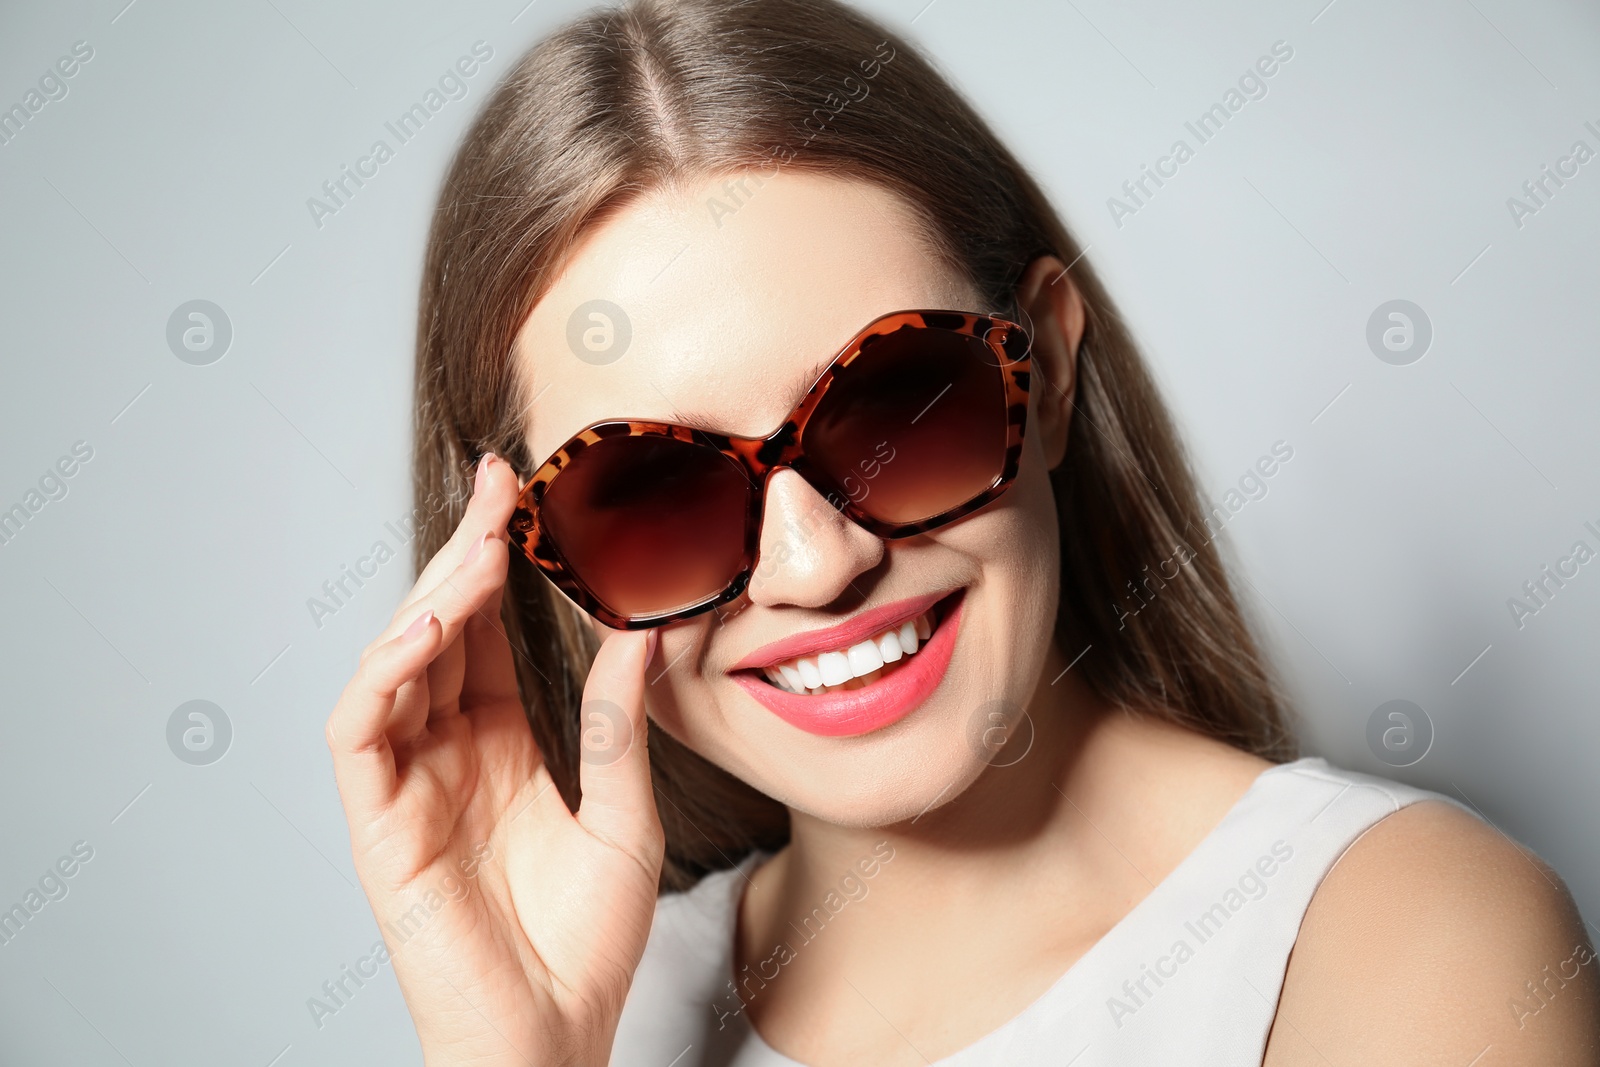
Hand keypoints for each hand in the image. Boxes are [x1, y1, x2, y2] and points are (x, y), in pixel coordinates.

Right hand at [326, 454, 664, 1065]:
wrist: (557, 1034)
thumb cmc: (588, 940)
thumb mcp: (623, 808)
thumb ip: (618, 719)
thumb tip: (645, 629)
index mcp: (501, 743)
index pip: (485, 631)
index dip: (497, 561)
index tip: (522, 491)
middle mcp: (447, 752)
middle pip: (440, 630)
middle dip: (464, 554)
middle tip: (497, 485)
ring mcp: (407, 784)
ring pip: (393, 663)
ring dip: (430, 598)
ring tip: (480, 547)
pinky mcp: (377, 824)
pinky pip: (358, 732)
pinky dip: (382, 673)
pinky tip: (428, 630)